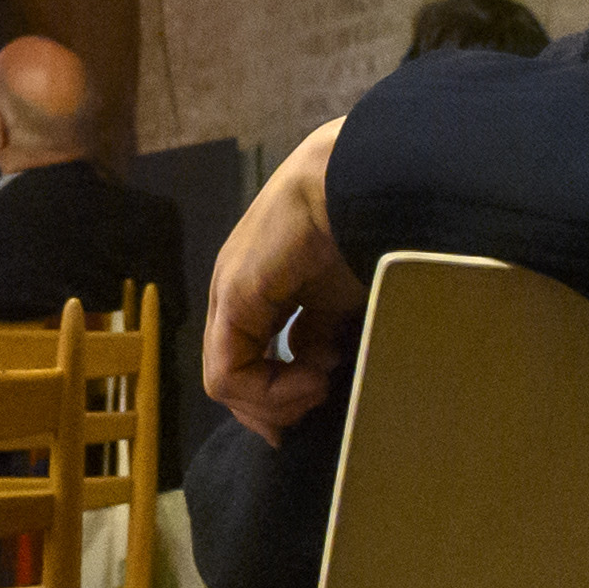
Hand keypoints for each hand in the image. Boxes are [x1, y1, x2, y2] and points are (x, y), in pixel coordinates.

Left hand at [204, 119, 358, 433]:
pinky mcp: (234, 298)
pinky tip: (313, 377)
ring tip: (321, 385)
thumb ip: (321, 334)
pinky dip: (269, 391)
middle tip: (315, 406)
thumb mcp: (340, 297)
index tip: (319, 402)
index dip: (277, 396)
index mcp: (261, 289)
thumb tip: (318, 372)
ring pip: (226, 380)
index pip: (250, 359)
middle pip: (234, 376)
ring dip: (276, 401)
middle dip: (274, 407)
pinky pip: (228, 371)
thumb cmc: (362, 228)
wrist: (360, 180)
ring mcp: (229, 294)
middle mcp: (236, 294)